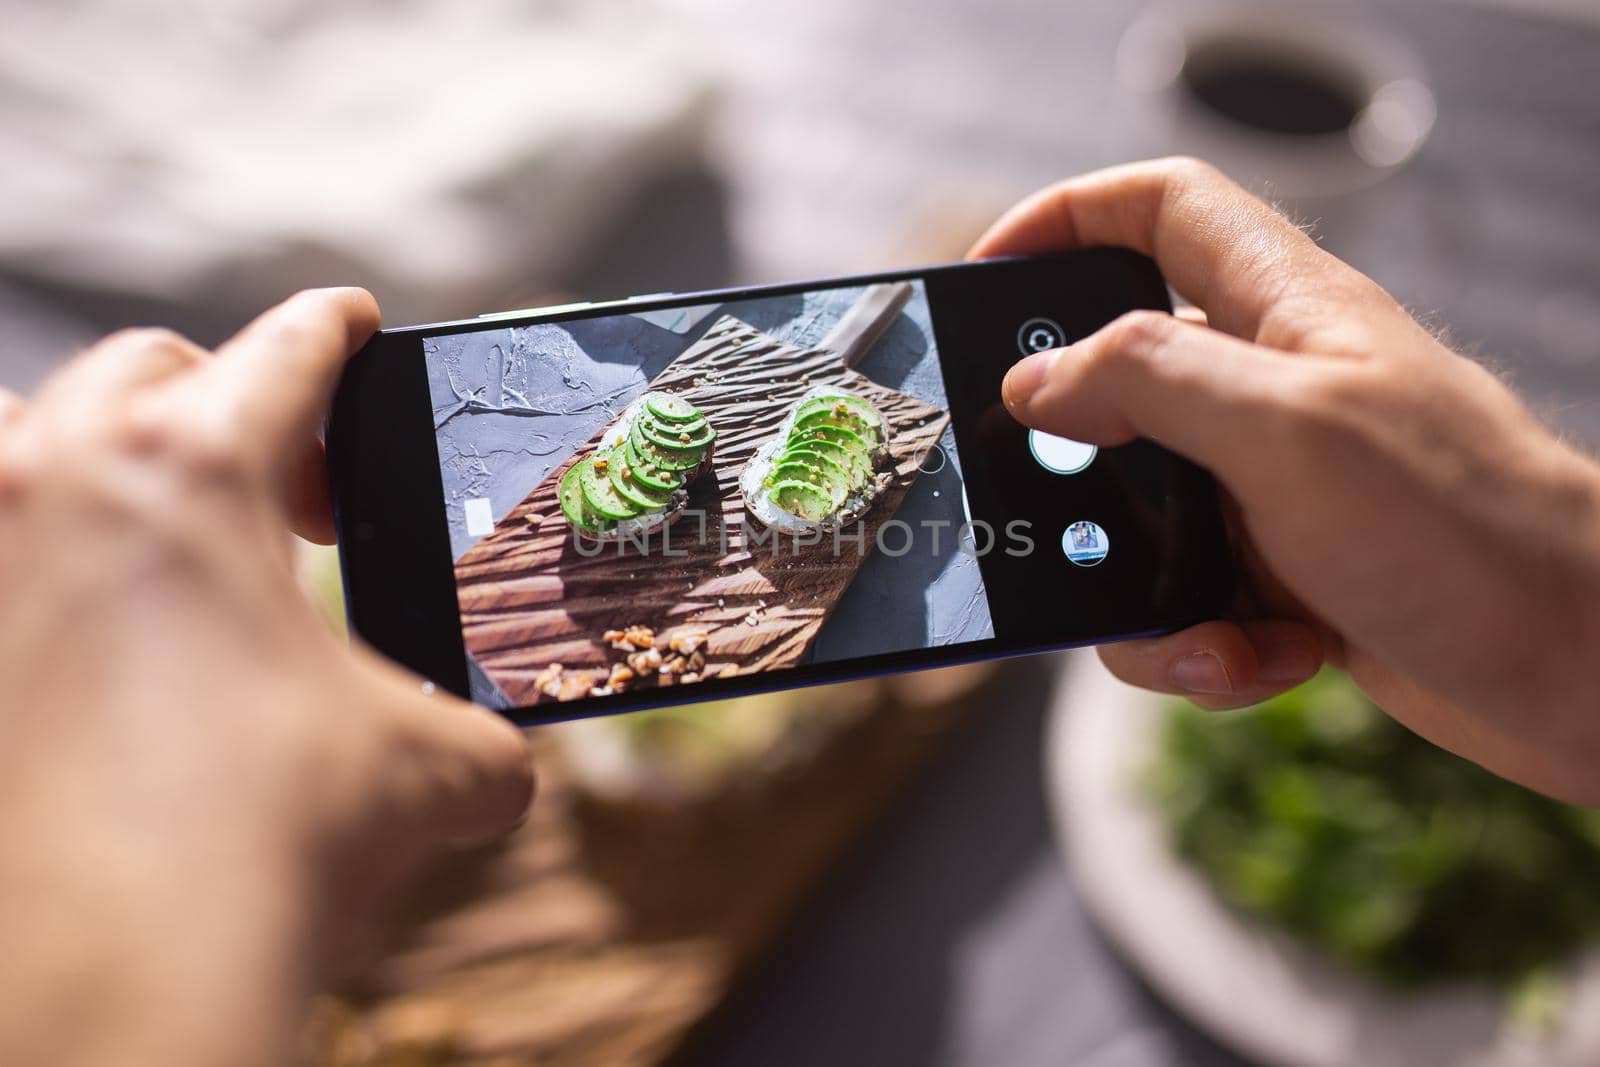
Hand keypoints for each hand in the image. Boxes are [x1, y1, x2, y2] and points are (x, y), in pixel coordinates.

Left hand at [0, 290, 533, 1066]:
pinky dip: (30, 549)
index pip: (285, 349)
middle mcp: (57, 479)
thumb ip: (478, 739)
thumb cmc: (263, 844)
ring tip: (159, 544)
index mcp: (197, 470)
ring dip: (95, 459)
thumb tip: (496, 761)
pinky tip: (78, 624)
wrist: (109, 980)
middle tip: (284, 504)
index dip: (337, 330)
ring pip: (23, 437)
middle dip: (221, 406)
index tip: (351, 325)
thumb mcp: (431, 774)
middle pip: (143, 370)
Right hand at [972, 158, 1599, 805]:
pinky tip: (1258, 661)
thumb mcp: (1288, 431)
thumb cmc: (1467, 529)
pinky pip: (1183, 601)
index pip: (1161, 210)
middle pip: (1120, 377)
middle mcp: (1271, 388)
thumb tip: (1036, 384)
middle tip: (1038, 498)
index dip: (1067, 219)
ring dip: (1138, 588)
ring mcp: (1273, 486)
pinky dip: (1199, 645)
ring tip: (1201, 630)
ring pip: (1135, 514)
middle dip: (1072, 452)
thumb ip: (1150, 381)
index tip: (989, 277)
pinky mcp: (1281, 574)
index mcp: (1282, 311)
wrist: (1579, 668)